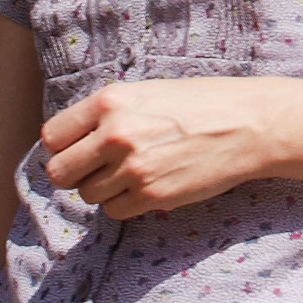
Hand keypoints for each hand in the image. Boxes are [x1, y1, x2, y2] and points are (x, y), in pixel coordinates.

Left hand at [33, 80, 284, 217]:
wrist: (250, 124)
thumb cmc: (202, 102)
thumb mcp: (148, 91)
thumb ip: (108, 113)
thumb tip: (74, 140)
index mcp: (110, 101)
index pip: (52, 136)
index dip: (63, 145)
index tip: (77, 148)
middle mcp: (115, 135)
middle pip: (59, 172)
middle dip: (74, 172)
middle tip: (96, 167)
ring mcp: (133, 168)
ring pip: (87, 194)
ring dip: (104, 188)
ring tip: (133, 171)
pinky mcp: (152, 196)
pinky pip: (114, 211)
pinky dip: (126, 203)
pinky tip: (149, 184)